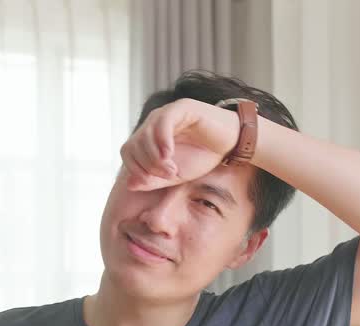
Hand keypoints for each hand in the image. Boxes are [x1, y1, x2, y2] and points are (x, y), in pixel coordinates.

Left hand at [119, 98, 241, 191]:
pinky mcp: (181, 108)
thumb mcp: (174, 175)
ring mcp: (166, 113)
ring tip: (172, 169)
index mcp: (149, 138)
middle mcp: (153, 123)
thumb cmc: (203, 157)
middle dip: (147, 165)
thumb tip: (129, 184)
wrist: (231, 145)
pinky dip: (162, 140)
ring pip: (145, 134)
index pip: (128, 151)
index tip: (152, 181)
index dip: (135, 169)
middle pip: (134, 144)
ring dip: (155, 157)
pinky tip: (170, 154)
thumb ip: (152, 180)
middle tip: (168, 175)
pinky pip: (162, 122)